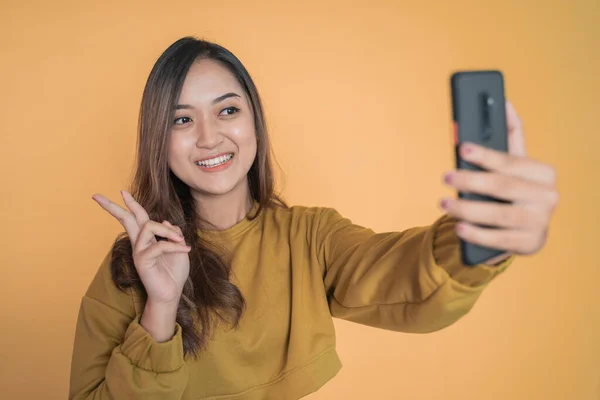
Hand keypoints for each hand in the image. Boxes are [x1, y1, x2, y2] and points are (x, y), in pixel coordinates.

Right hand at [92, 190, 190, 304]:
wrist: (171, 293)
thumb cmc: (174, 272)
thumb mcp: (179, 246)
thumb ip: (172, 232)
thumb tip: (165, 220)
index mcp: (146, 239)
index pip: (136, 218)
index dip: (130, 204)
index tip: (121, 192)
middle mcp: (139, 243)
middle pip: (125, 219)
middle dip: (112, 207)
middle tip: (96, 196)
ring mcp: (139, 252)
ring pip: (148, 226)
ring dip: (167, 231)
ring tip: (181, 241)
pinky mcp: (142, 261)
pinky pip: (160, 245)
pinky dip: (175, 246)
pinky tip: (185, 250)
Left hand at [440, 102, 558, 264]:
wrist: (526, 229)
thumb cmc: (514, 189)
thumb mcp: (515, 165)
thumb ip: (510, 136)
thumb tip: (504, 101)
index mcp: (543, 173)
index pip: (511, 162)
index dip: (486, 155)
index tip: (462, 149)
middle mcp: (548, 197)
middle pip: (503, 188)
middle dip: (471, 182)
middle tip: (445, 178)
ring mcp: (540, 223)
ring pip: (499, 215)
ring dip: (468, 210)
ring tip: (443, 204)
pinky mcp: (530, 244)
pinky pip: (500, 240)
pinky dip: (477, 235)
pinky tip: (459, 228)